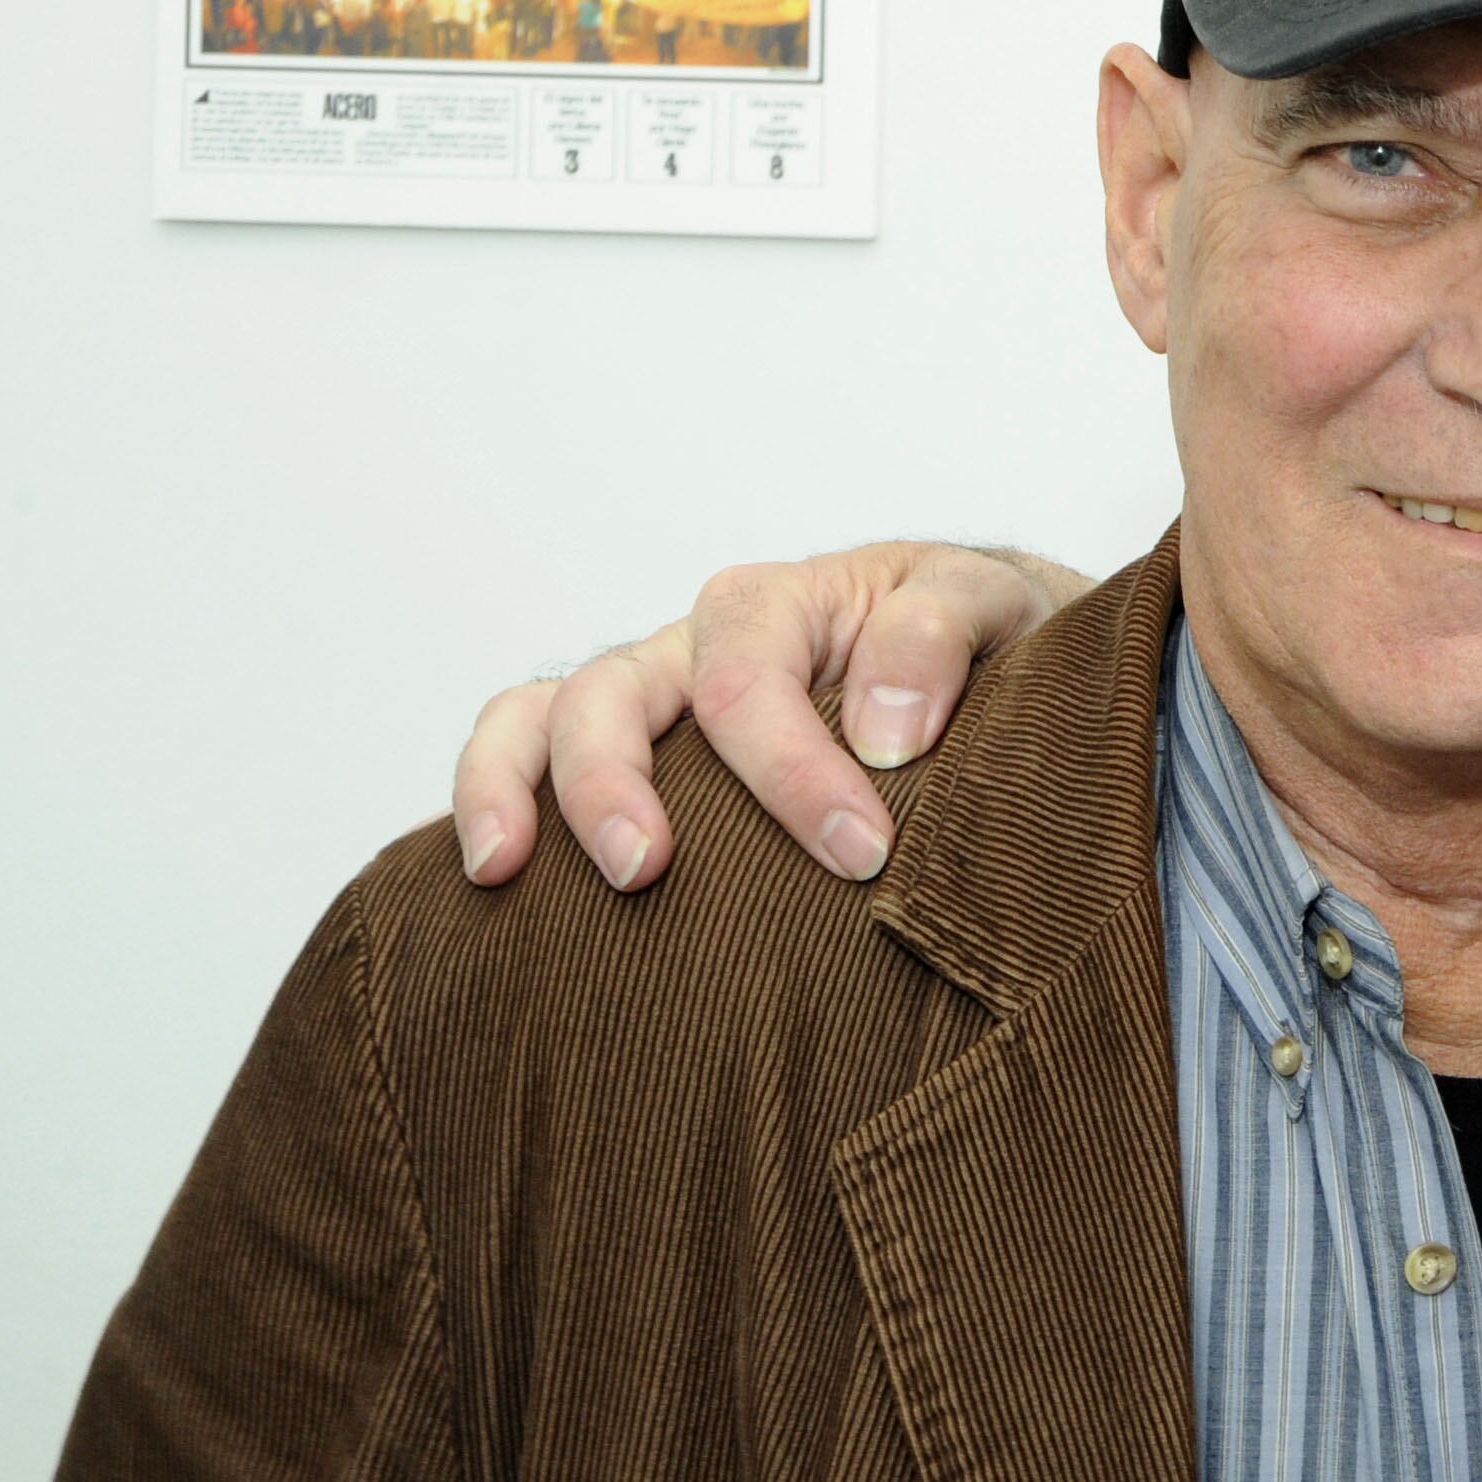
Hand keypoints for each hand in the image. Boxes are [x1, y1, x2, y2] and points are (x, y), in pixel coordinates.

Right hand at [452, 543, 1080, 891]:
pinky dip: (488, 798)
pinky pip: (523, 754)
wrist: (994, 664)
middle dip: (615, 784)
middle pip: (614, 693)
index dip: (789, 770)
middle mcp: (698, 646)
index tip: (859, 853)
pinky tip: (487, 877)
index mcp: (784, 604)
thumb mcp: (994, 607)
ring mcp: (653, 702)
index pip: (746, 678)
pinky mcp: (631, 758)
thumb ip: (942, 636)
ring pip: (541, 717)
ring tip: (507, 872)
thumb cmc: (989, 642)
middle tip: (648, 873)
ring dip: (517, 788)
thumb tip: (880, 731)